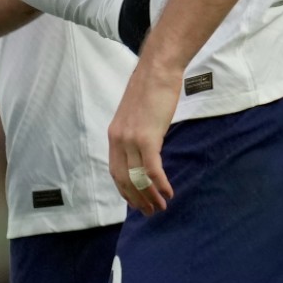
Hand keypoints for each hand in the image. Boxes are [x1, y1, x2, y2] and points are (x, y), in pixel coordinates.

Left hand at [108, 55, 181, 214]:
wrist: (157, 70)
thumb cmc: (151, 88)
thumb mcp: (137, 115)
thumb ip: (137, 132)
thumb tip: (145, 148)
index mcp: (114, 135)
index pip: (115, 171)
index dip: (125, 190)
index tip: (136, 202)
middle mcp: (118, 140)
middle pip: (124, 179)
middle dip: (136, 199)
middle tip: (149, 212)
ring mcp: (131, 140)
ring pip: (137, 178)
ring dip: (149, 196)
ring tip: (160, 207)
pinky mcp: (147, 138)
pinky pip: (152, 169)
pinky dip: (160, 184)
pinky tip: (168, 193)